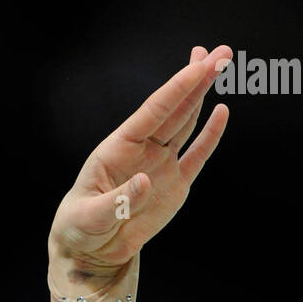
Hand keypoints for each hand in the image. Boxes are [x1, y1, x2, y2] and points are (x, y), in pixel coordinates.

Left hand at [48, 44, 232, 293]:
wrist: (91, 249)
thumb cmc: (81, 226)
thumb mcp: (91, 218)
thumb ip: (117, 202)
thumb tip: (144, 182)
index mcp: (119, 148)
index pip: (153, 112)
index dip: (177, 89)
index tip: (199, 66)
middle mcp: (143, 150)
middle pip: (174, 110)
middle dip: (197, 80)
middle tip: (221, 53)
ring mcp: (161, 165)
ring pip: (186, 123)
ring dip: (202, 94)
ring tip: (220, 63)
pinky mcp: (175, 186)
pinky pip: (196, 157)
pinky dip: (209, 136)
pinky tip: (221, 112)